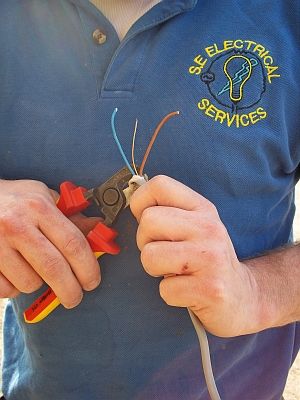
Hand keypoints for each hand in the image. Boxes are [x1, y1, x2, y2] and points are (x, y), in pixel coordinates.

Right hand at [0, 179, 100, 307]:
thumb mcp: (44, 198)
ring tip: (35, 269)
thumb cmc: (15, 199)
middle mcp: (17, 224)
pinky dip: (15, 288)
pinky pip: (7, 290)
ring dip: (38, 284)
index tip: (92, 281)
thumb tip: (99, 232)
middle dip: (70, 290)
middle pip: (54, 269)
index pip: (73, 243)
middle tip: (75, 298)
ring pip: (29, 283)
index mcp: (39, 207)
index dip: (88, 267)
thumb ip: (72, 217)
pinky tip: (15, 272)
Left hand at [130, 176, 259, 336]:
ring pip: (150, 255)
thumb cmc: (206, 259)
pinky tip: (187, 290)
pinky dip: (170, 293)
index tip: (146, 221)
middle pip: (148, 220)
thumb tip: (131, 202)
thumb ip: (169, 211)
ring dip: (155, 269)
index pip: (159, 185)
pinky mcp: (210, 289)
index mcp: (202, 208)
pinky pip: (165, 289)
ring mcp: (210, 258)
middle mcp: (209, 228)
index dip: (140, 202)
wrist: (242, 295)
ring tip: (175, 270)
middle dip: (145, 241)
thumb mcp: (196, 225)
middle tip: (164, 252)